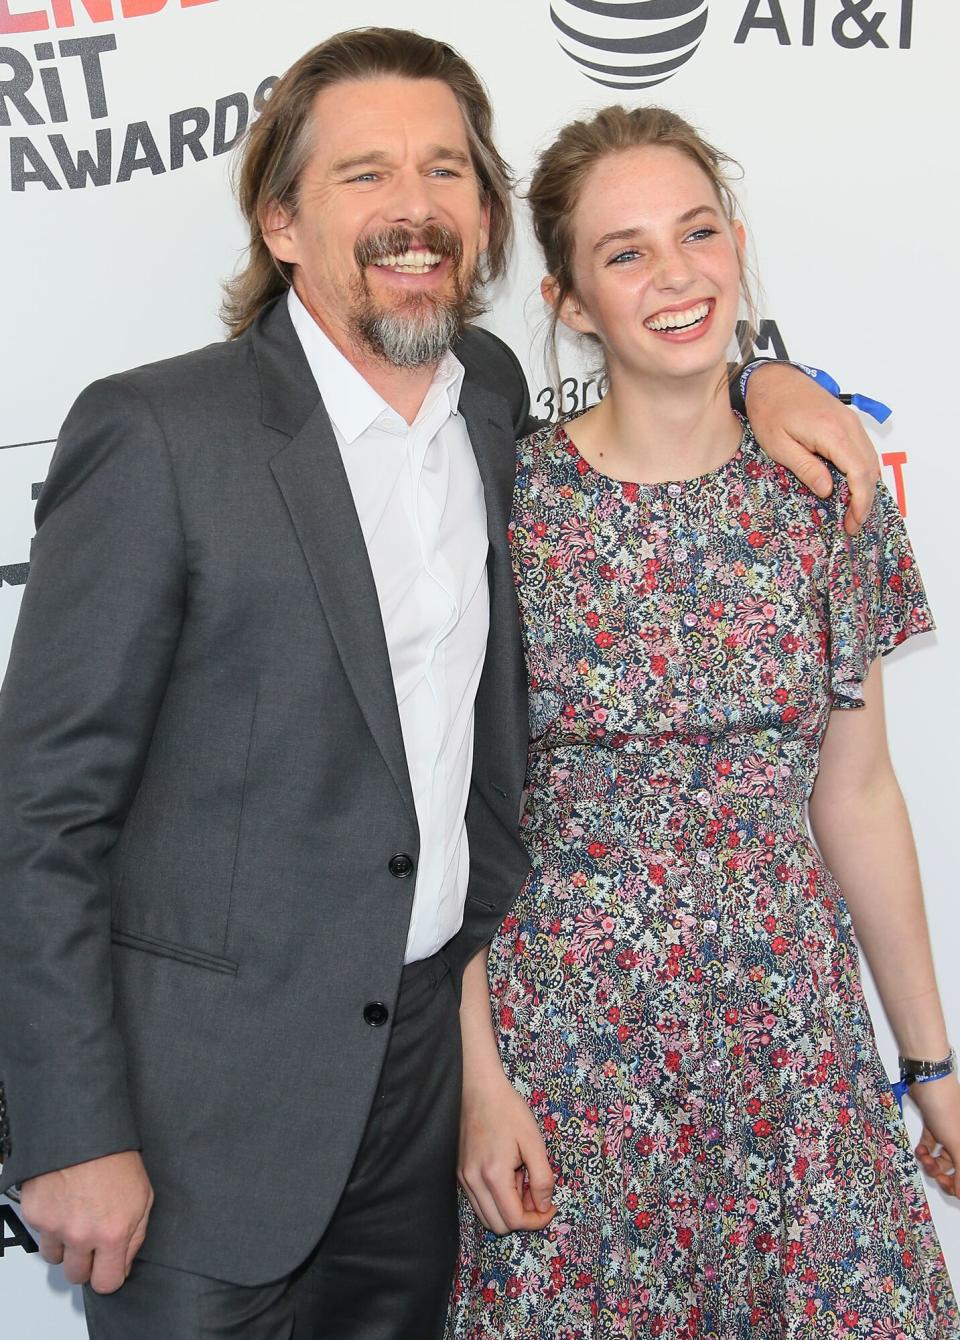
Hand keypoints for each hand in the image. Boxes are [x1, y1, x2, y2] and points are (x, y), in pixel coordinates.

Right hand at [21, 1151, 153, 1292]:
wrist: (87, 1132)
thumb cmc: (118, 1159)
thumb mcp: (144, 1197)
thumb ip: (136, 1237)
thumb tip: (123, 1265)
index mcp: (113, 1233)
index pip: (106, 1284)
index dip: (108, 1276)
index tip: (108, 1267)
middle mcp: (82, 1235)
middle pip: (76, 1277)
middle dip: (85, 1263)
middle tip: (91, 1239)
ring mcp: (55, 1226)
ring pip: (55, 1258)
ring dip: (65, 1245)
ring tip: (76, 1218)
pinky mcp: (35, 1214)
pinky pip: (41, 1233)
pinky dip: (51, 1223)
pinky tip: (64, 1201)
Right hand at [458, 1075, 555, 1234]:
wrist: (480, 1089)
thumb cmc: (508, 1111)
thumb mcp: (534, 1142)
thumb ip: (542, 1178)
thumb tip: (544, 1206)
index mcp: (493, 1175)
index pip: (514, 1220)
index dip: (537, 1220)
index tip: (550, 1206)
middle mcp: (473, 1182)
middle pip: (498, 1226)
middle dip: (522, 1216)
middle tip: (536, 1193)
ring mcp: (464, 1178)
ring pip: (486, 1217)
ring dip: (508, 1209)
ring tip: (522, 1182)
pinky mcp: (460, 1173)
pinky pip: (479, 1202)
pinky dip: (496, 1200)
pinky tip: (508, 1176)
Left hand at [744, 364, 879, 534]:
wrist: (771, 379)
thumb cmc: (770, 410)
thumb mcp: (779, 445)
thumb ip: (806, 468)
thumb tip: (829, 491)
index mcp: (833, 433)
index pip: (859, 473)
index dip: (860, 502)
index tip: (853, 523)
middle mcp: (849, 426)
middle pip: (871, 469)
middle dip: (866, 500)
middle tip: (852, 524)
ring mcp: (851, 421)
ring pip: (871, 459)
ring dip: (866, 487)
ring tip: (853, 511)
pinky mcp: (847, 421)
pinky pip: (863, 450)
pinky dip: (863, 471)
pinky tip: (852, 487)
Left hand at [911, 1077, 959, 1198]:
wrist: (928, 1082)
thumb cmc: (947, 1110)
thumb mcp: (958, 1145)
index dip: (959, 1185)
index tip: (949, 1187)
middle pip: (958, 1168)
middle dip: (945, 1175)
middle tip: (937, 1177)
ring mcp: (950, 1133)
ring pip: (943, 1159)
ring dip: (932, 1163)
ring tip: (924, 1158)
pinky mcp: (935, 1126)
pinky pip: (931, 1146)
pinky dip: (924, 1151)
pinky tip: (920, 1150)